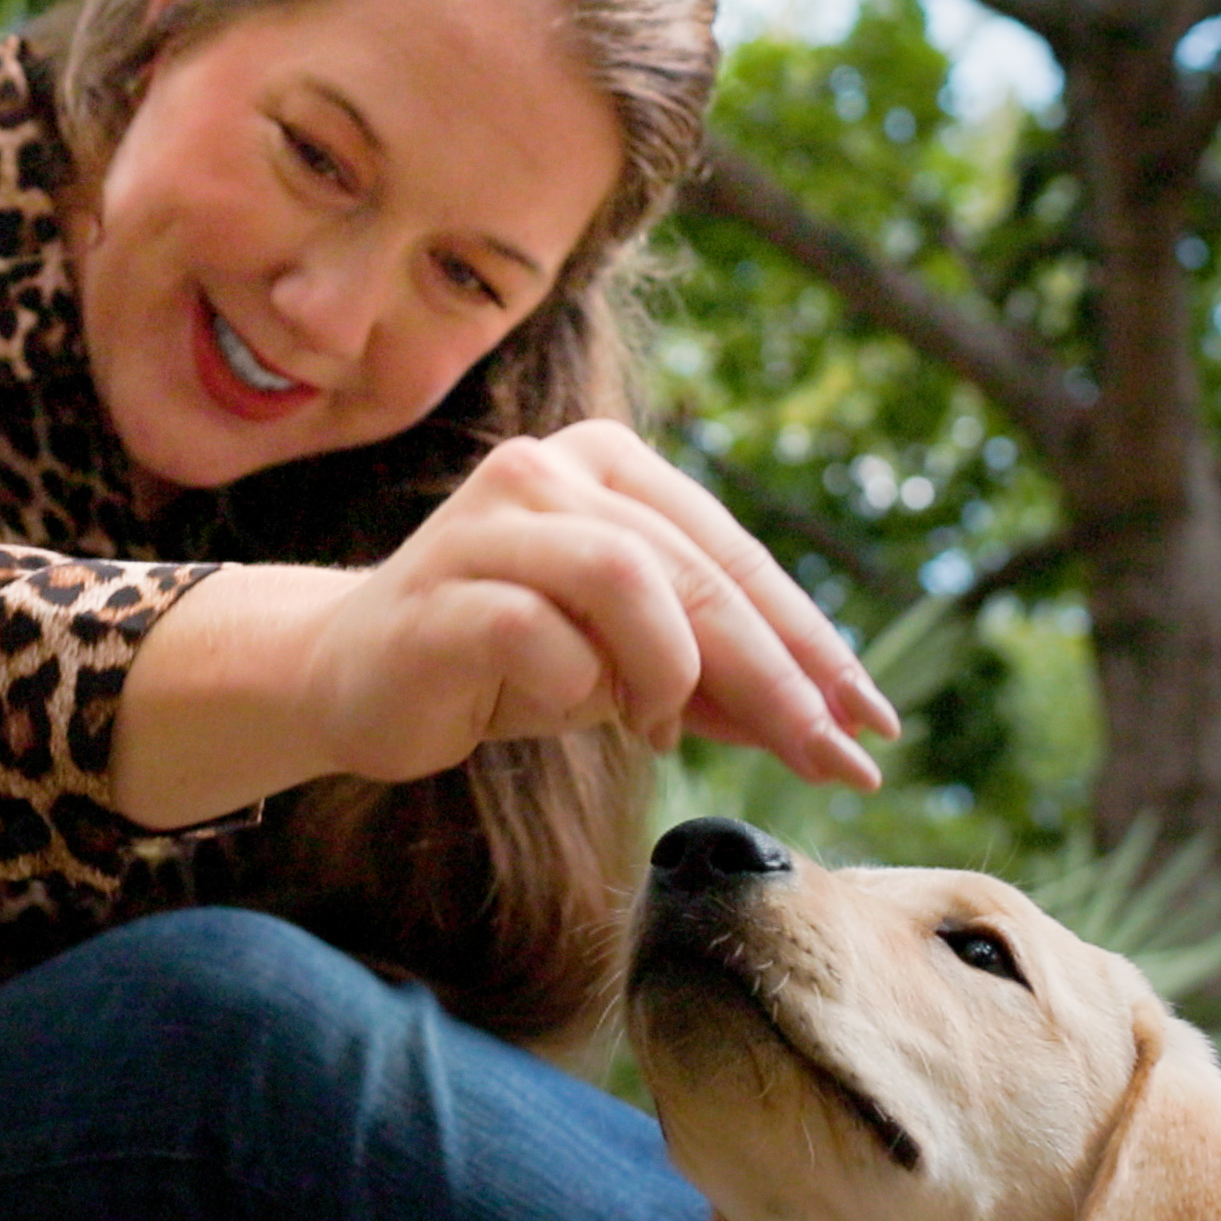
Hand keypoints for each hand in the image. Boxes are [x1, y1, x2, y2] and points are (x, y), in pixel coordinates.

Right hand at [305, 420, 899, 788]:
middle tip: (828, 756)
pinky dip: (582, 685)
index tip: (872, 721)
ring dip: (671, 671)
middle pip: (695, 569)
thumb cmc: (499, 663)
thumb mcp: (627, 670)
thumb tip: (835, 734)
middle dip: (777, 673)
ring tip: (663, 728)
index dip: (812, 639)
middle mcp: (552, 468)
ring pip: (629, 579)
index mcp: (610, 464)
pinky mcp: (442, 585)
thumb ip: (718, 683)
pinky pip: (541, 634)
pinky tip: (583, 712)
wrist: (348, 675)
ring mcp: (490, 518)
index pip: (734, 551)